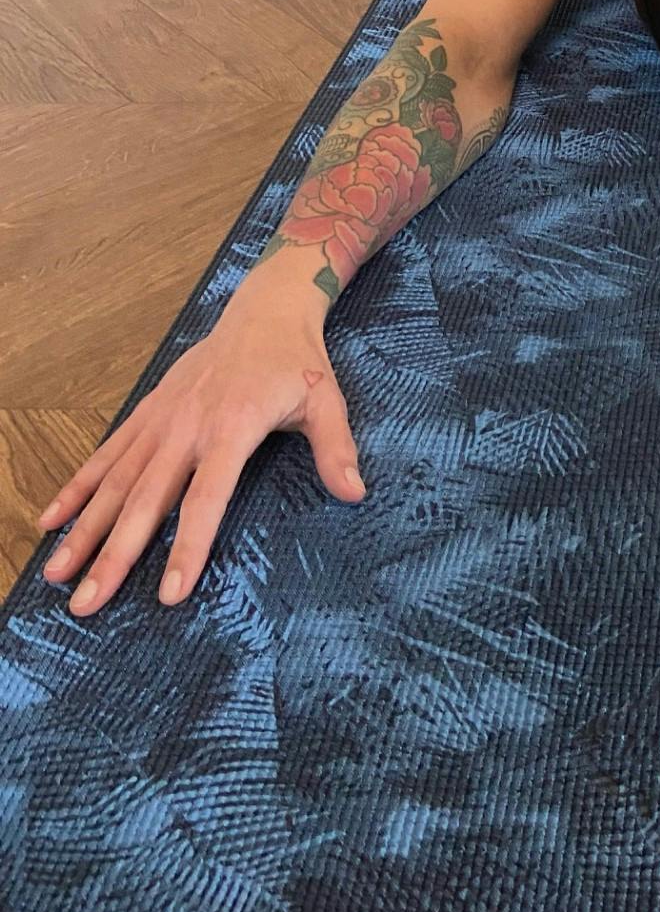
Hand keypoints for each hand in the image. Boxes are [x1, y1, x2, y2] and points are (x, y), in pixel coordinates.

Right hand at [34, 278, 365, 617]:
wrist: (265, 308)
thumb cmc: (297, 361)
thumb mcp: (327, 400)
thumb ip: (337, 449)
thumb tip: (355, 494)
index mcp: (232, 427)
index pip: (204, 498)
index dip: (187, 546)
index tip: (169, 594)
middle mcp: (187, 426)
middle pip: (144, 500)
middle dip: (114, 555)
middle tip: (87, 603)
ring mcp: (162, 418)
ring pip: (115, 481)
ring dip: (84, 529)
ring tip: (55, 574)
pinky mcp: (148, 410)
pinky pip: (107, 453)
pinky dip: (78, 486)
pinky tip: (52, 520)